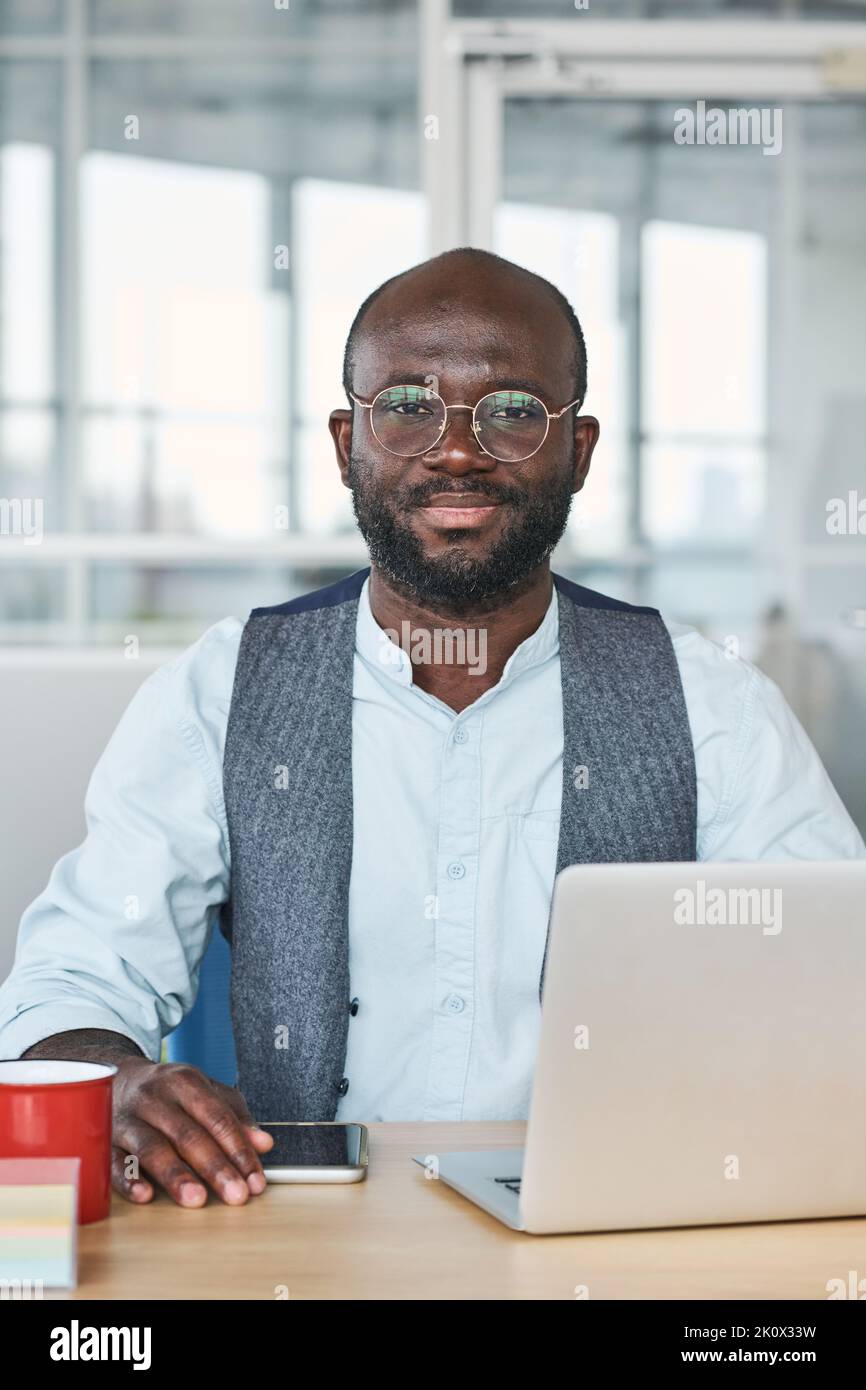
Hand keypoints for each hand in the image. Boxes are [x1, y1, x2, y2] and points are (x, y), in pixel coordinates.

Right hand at [110, 1058, 273, 1207]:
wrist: (117, 1078)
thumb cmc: (169, 1091)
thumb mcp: (205, 1091)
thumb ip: (235, 1116)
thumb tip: (264, 1144)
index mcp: (185, 1081)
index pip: (218, 1117)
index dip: (239, 1149)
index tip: (255, 1179)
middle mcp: (155, 1097)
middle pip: (188, 1135)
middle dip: (215, 1167)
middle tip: (236, 1195)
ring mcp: (127, 1118)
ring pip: (152, 1148)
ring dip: (176, 1176)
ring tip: (197, 1200)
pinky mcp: (104, 1140)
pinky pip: (114, 1161)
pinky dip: (129, 1179)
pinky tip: (145, 1195)